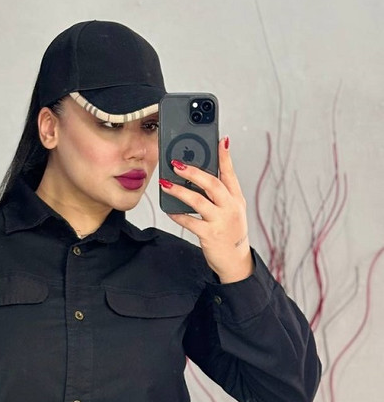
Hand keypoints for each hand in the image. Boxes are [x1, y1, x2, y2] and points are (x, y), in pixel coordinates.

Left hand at [159, 136, 253, 282]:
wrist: (235, 260)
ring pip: (198, 201)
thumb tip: (201, 174)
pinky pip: (190, 222)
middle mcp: (230, 207)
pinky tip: (169, 209)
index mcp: (236, 198)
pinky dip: (178, 215)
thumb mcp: (232, 209)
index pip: (230, 173)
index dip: (225, 156)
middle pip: (212, 184)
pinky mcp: (210, 235)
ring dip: (180, 191)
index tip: (220, 140)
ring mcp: (221, 221)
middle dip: (194, 172)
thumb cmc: (230, 231)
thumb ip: (221, 192)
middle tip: (176, 163)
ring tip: (165, 183)